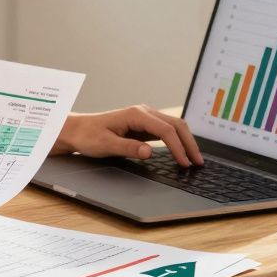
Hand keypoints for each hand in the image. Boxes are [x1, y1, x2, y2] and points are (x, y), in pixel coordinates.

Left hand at [52, 105, 203, 166]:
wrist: (77, 130)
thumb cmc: (89, 136)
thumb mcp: (105, 145)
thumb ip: (128, 148)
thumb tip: (149, 152)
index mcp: (136, 114)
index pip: (166, 130)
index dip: (178, 147)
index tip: (184, 163)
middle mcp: (144, 112)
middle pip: (176, 125)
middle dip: (189, 144)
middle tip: (198, 163)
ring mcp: (145, 118)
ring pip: (174, 126)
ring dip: (186, 141)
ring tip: (194, 159)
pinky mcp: (144, 125)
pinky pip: (166, 131)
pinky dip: (177, 141)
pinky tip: (182, 153)